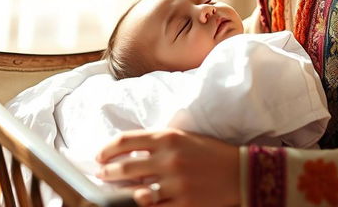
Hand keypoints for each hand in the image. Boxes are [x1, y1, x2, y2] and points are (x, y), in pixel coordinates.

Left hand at [95, 128, 239, 205]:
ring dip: (122, 194)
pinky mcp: (183, 204)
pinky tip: (139, 204)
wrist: (237, 171)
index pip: (126, 140)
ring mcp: (175, 183)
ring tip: (116, 193)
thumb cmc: (208, 151)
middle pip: (125, 167)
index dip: (108, 149)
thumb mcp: (183, 137)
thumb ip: (157, 142)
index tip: (99, 156)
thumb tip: (128, 152)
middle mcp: (169, 159)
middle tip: (100, 174)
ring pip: (136, 192)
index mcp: (168, 137)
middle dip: (107, 172)